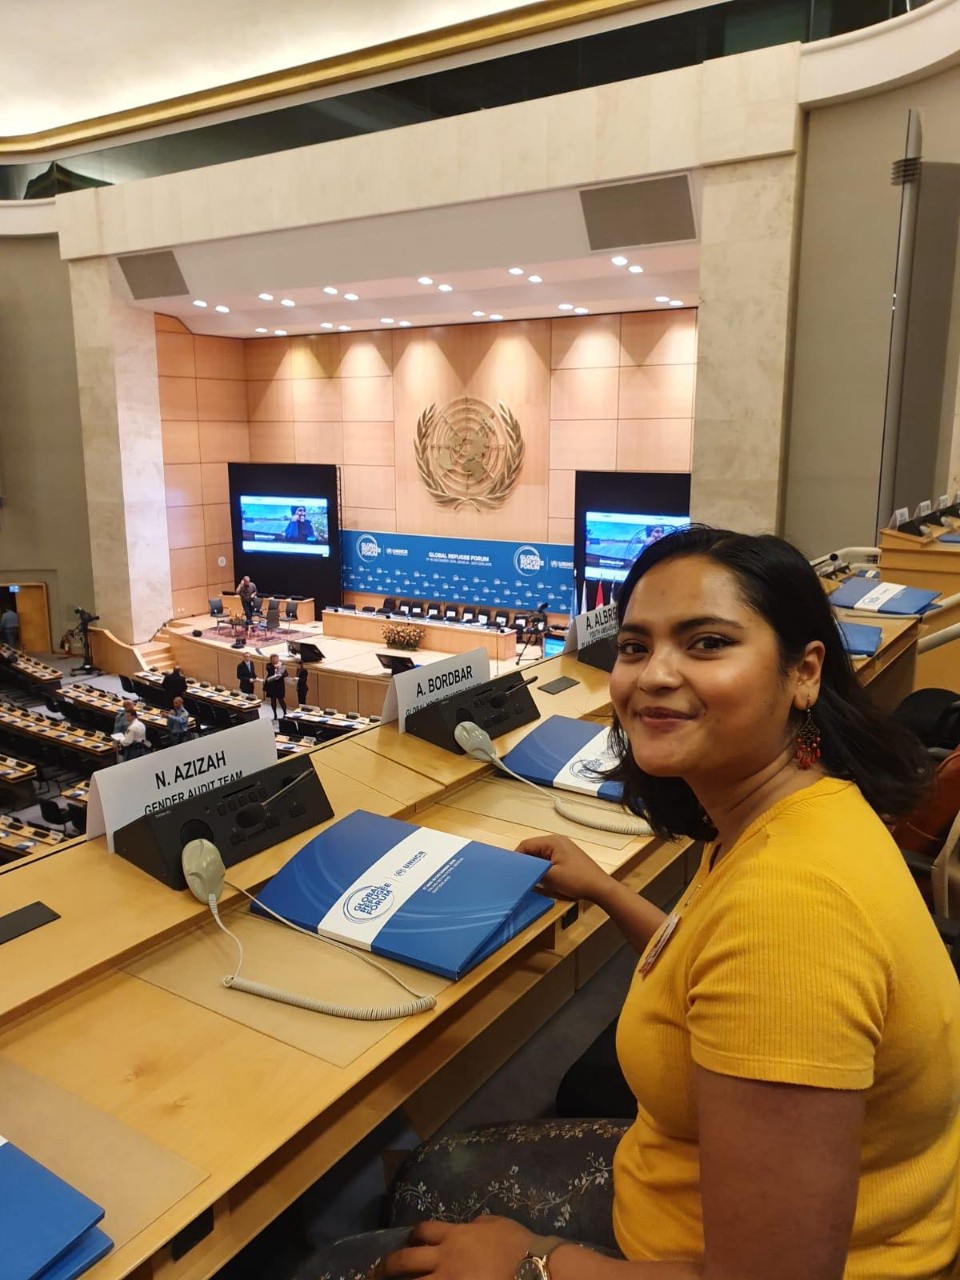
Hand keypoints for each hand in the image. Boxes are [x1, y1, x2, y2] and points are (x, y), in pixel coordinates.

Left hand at [377, 1217, 535, 1278]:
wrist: (534, 1270)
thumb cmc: (519, 1246)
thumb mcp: (495, 1224)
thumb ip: (477, 1226)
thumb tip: (471, 1227)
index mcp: (455, 1235)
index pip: (424, 1230)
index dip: (412, 1236)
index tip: (408, 1242)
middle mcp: (444, 1259)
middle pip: (405, 1260)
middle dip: (386, 1267)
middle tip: (375, 1274)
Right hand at [516, 834, 611, 904]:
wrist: (600, 888)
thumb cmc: (576, 880)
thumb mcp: (551, 877)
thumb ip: (534, 871)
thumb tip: (519, 871)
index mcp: (552, 841)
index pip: (526, 845)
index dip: (516, 857)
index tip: (510, 871)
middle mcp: (557, 841)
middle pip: (533, 849)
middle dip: (526, 862)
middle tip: (518, 876)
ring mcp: (564, 848)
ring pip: (541, 855)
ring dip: (535, 866)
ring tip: (529, 878)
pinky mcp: (568, 857)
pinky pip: (549, 859)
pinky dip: (544, 868)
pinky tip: (542, 878)